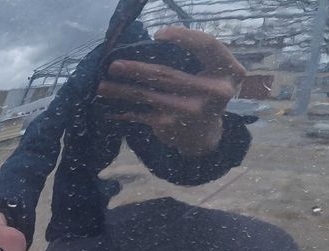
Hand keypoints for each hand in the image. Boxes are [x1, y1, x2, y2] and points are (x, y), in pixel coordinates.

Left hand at [97, 27, 245, 156]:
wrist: (204, 137)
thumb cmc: (204, 96)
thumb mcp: (212, 75)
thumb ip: (195, 59)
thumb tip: (148, 46)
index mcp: (226, 72)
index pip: (207, 45)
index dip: (183, 37)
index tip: (158, 35)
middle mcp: (211, 93)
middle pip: (167, 74)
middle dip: (136, 69)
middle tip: (113, 65)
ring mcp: (188, 111)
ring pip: (147, 94)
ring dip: (121, 89)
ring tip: (102, 86)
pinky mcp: (170, 125)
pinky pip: (140, 114)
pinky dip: (123, 110)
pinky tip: (109, 109)